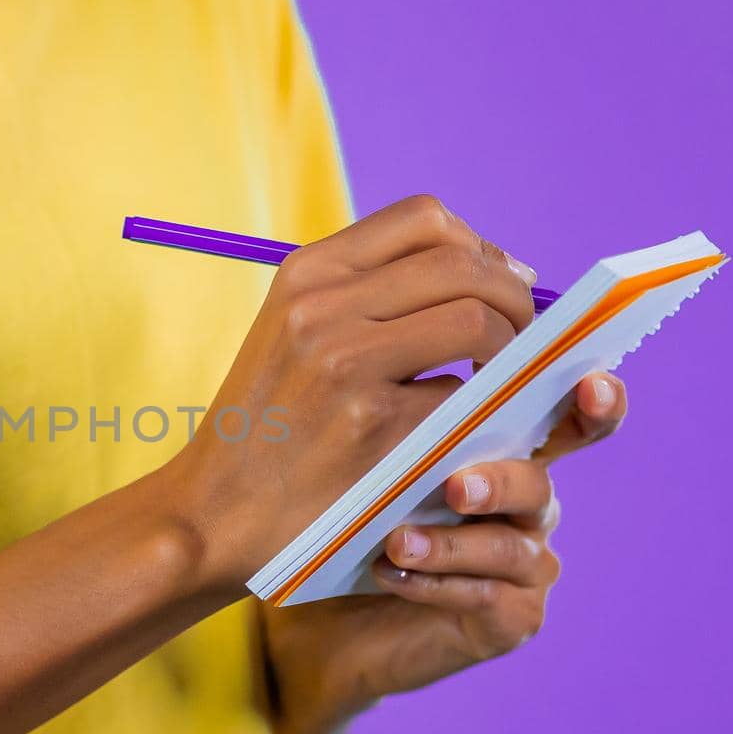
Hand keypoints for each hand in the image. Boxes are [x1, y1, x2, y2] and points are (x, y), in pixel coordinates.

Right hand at [161, 195, 537, 596]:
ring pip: (477, 320)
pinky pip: (465, 395)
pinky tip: (462, 430)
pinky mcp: (374, 427)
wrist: (212, 514)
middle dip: (513, 297)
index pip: (426, 219)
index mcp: (306, 273)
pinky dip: (478, 411)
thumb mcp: (289, 333)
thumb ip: (362, 294)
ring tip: (500, 381)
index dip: (481, 247)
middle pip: (463, 264)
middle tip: (520, 338)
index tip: (501, 284)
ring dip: (510, 350)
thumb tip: (482, 267)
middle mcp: (323, 306)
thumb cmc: (262, 429)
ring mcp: (347, 364)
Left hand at [262, 371, 627, 733]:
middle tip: (457, 486)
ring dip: (452, 542)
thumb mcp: (358, 454)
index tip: (589, 382)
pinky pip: (487, 597)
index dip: (590, 398)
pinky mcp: (510, 618)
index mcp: (504, 447)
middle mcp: (525, 501)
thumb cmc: (339, 519)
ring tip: (397, 540)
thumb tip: (399, 350)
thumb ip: (396, 405)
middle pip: (538, 479)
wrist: (318, 615)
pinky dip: (436, 584)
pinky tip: (389, 573)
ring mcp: (524, 562)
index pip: (558, 412)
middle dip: (502, 480)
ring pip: (511, 545)